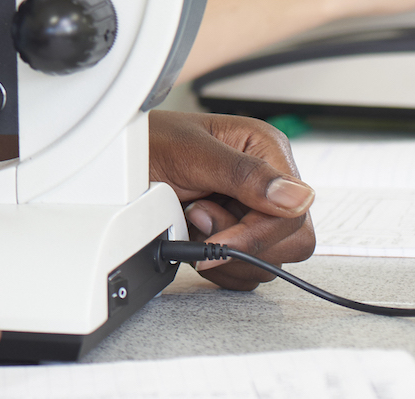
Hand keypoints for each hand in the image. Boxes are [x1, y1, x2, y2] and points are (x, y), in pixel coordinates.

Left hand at [149, 111, 314, 289]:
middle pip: (292, 243)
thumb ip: (244, 174)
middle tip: (198, 217)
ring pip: (268, 263)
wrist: (117, 161)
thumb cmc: (146, 142)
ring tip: (191, 220)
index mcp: (266, 150)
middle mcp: (266, 183)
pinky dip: (216, 265)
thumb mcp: (190, 152)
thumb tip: (297, 197)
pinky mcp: (234, 235)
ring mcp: (251, 211)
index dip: (258, 234)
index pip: (293, 213)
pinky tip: (192, 237)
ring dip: (224, 252)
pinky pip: (244, 272)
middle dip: (242, 242)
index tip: (219, 239)